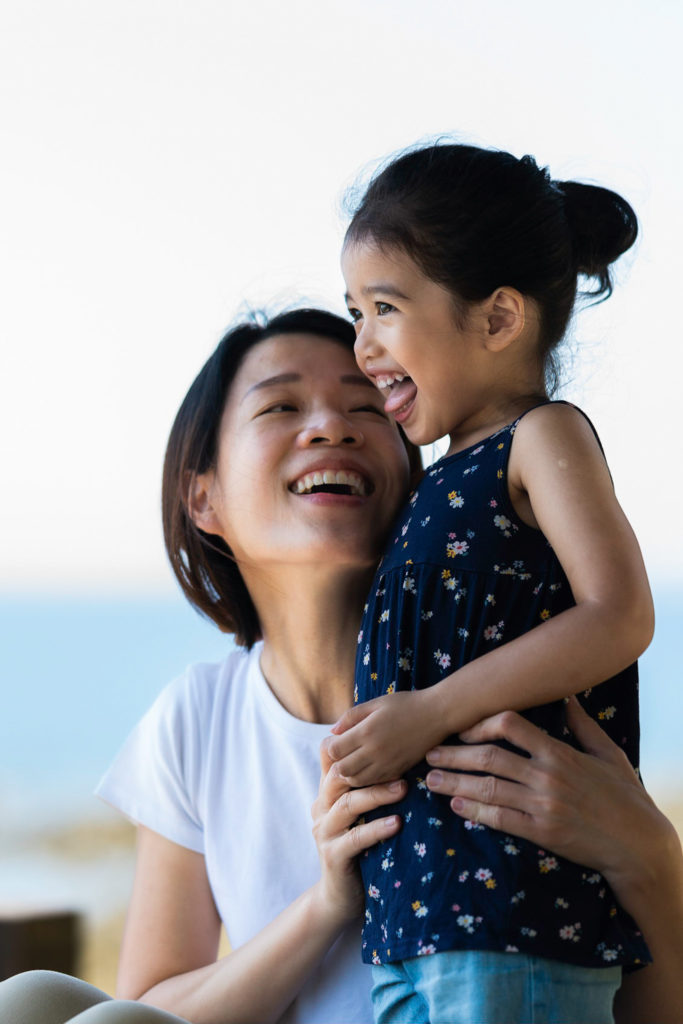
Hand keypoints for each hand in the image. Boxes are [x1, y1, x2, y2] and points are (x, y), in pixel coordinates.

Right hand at [311, 738, 405, 924]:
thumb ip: (368, 786)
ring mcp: (324, 832)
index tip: (383, 731)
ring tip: (403, 788)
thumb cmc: (361, 847)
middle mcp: (321, 807)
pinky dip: (375, 829)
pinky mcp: (332, 856)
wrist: (340, 897)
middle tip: (403, 761)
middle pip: (339, 776)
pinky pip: (354, 839)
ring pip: (347, 805)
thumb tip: (401, 753)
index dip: (350, 742)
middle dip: (370, 766)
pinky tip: (396, 824)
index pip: (330, 757)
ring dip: (376, 794)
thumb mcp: (360, 813)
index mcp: (328, 793)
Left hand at [326, 690, 444, 785]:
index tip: (338, 740)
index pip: (334, 750)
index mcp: (366, 731)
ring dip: (351, 773)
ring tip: (356, 761)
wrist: (437, 715)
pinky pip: (375, 783)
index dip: (332, 746)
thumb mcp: (376, 703)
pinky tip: (371, 766)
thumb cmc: (406, 704)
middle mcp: (375, 751)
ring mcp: (387, 764)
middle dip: (338, 762)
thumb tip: (332, 731)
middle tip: (345, 753)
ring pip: (357, 781)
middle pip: (342, 770)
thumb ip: (351, 716)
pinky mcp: (399, 771)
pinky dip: (368, 779)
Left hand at [425, 698, 674, 912]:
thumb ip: (582, 725)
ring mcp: (543, 805)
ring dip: (455, 782)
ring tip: (431, 780)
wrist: (638, 843)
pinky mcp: (542, 832)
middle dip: (454, 754)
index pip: (510, 726)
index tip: (460, 730)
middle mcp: (547, 776)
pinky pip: (501, 819)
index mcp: (559, 752)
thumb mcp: (608, 753)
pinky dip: (475, 811)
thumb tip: (567, 698)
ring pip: (488, 788)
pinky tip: (457, 805)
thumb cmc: (625, 794)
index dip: (479, 725)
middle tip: (429, 754)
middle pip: (489, 758)